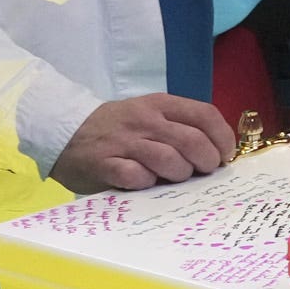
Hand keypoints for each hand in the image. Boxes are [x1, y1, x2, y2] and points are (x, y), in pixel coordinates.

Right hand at [50, 93, 237, 192]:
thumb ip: (179, 127)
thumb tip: (217, 154)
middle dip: (207, 161)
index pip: (205, 115)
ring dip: (180, 174)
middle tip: (203, 172)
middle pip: (192, 140)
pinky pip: (136, 176)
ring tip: (175, 179)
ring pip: (169, 159)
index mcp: (160, 105)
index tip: (225, 156)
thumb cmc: (117, 129)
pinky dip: (147, 183)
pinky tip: (146, 183)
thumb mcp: (149, 115)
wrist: (64, 131)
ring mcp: (123, 142)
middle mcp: (144, 120)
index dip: (223, 138)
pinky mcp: (104, 164)